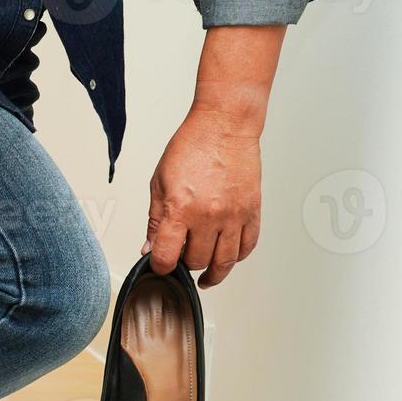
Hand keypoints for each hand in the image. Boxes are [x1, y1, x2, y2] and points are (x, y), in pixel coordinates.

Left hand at [143, 109, 261, 287]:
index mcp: (181, 208)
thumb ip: (154, 219)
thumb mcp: (159, 182)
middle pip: (196, 262)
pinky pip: (247, 247)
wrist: (224, 125)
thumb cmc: (192, 147)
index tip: (160, 265)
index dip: (160, 266)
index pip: (166, 256)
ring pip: (224, 262)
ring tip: (205, 275)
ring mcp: (233, 215)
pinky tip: (226, 258)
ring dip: (212, 272)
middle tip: (182, 257)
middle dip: (185, 264)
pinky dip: (236, 257)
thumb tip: (149, 247)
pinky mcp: (252, 211)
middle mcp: (209, 216)